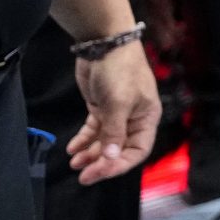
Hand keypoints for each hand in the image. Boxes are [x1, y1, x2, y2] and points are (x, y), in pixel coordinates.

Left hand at [67, 40, 160, 184]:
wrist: (104, 43)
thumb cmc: (119, 71)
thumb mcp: (118, 103)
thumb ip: (114, 133)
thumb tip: (111, 159)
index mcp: (147, 118)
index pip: (137, 151)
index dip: (119, 164)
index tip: (98, 172)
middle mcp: (134, 119)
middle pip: (119, 150)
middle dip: (101, 163)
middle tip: (83, 175)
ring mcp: (116, 114)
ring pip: (104, 142)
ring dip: (90, 154)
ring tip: (74, 163)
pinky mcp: (101, 107)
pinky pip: (94, 130)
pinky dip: (83, 140)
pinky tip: (72, 148)